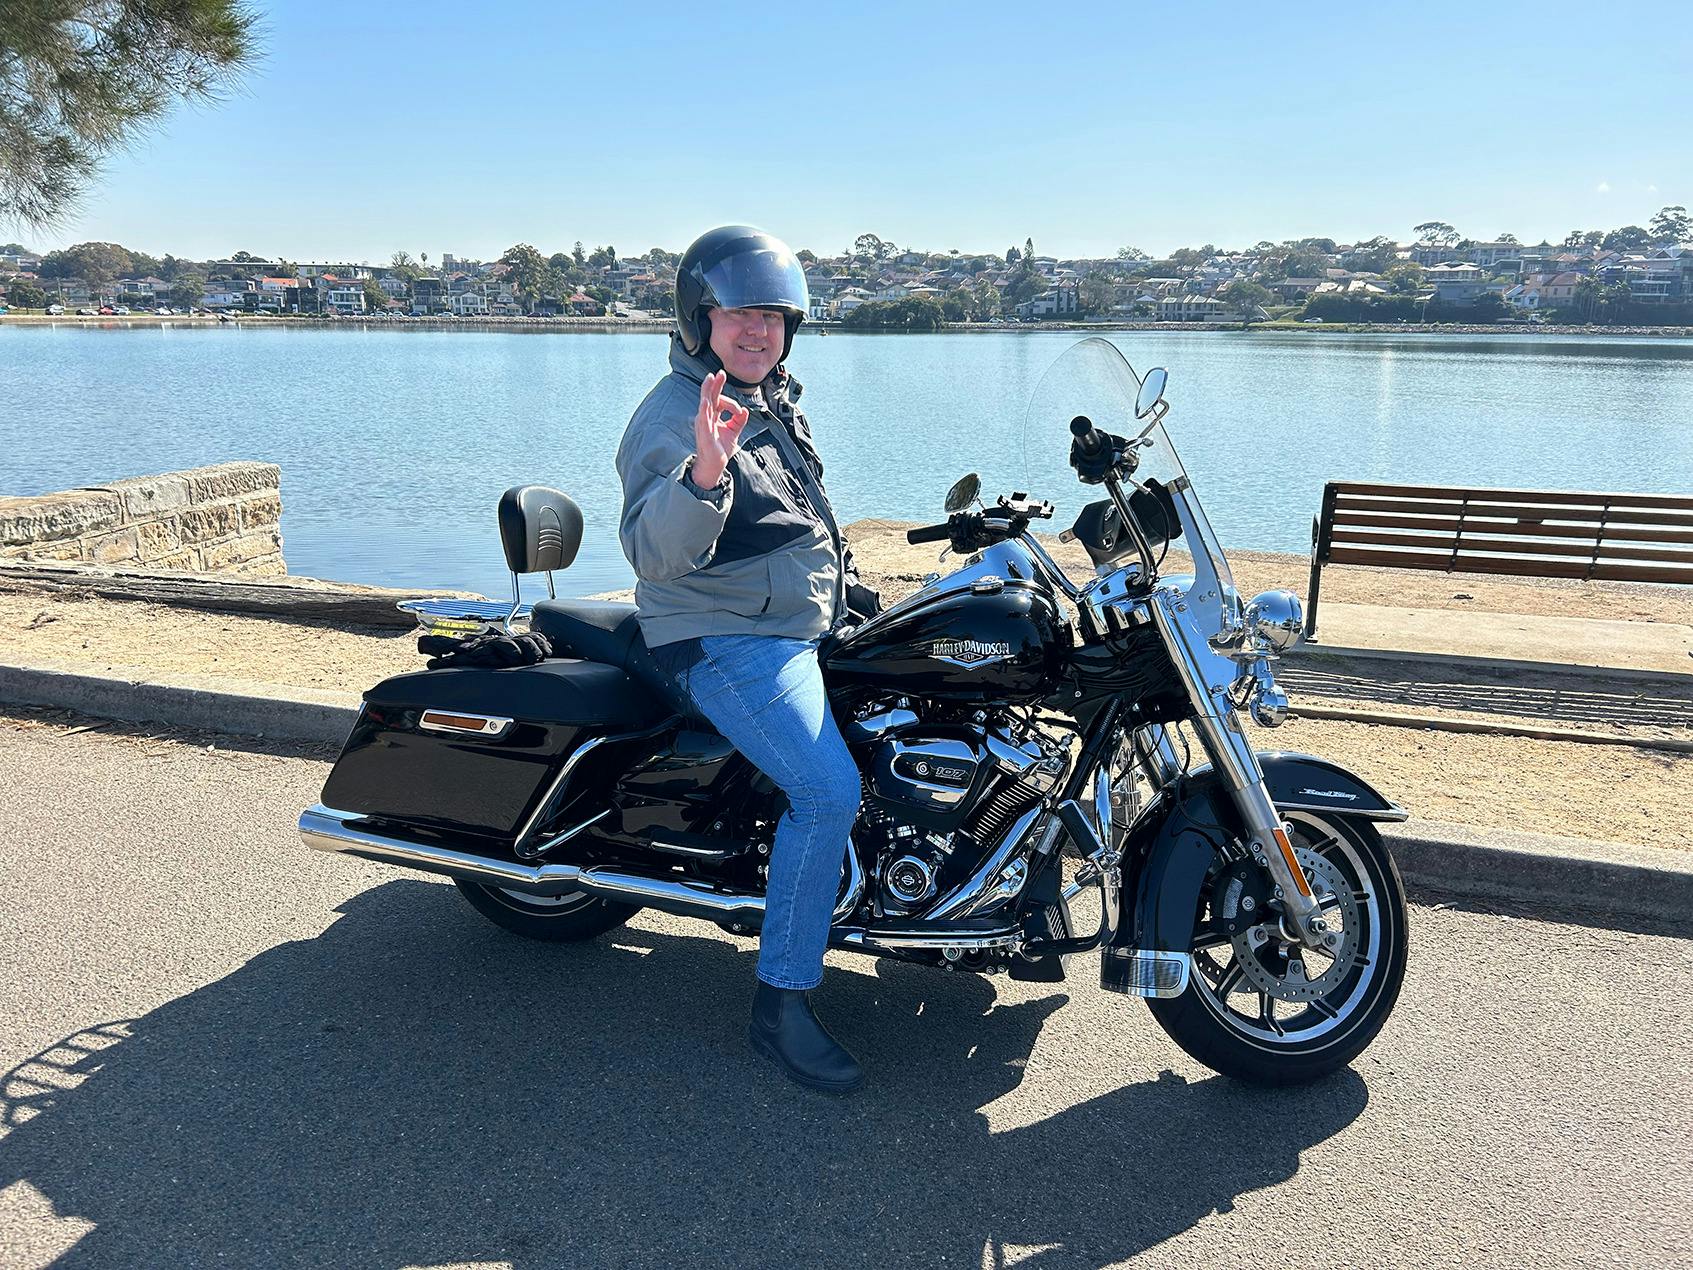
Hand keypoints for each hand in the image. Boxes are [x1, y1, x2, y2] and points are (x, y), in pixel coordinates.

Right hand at [692, 369, 747, 486]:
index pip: (719, 401)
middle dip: (715, 384)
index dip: (731, 403)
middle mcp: (706, 417)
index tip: (740, 411)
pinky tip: (705, 401)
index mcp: (712, 416)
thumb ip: (739, 421)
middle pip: (710, 396)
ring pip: (705, 403)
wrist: (714, 466)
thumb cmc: (720, 450)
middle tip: (720, 372)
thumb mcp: (733, 432)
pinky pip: (703, 418)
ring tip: (710, 379)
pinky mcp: (704, 432)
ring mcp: (703, 424)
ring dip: (708, 391)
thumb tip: (745, 410)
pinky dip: (704, 409)